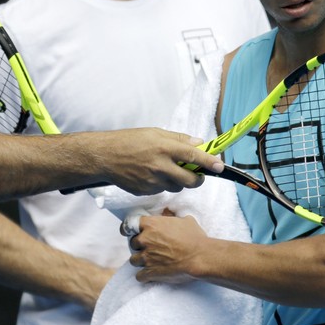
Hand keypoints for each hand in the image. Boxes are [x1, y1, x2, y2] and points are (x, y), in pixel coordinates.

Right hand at [91, 128, 221, 195]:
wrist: (105, 156)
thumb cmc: (129, 141)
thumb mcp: (154, 133)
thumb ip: (178, 139)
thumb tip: (198, 143)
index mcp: (164, 147)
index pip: (192, 156)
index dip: (208, 162)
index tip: (219, 166)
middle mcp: (160, 166)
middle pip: (189, 181)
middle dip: (198, 180)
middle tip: (197, 175)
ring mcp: (152, 181)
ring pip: (176, 187)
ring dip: (177, 182)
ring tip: (165, 170)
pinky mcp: (145, 191)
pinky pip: (161, 190)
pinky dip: (162, 184)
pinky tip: (150, 175)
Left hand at [128, 209, 208, 283]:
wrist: (200, 257)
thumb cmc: (195, 237)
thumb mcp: (184, 220)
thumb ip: (171, 216)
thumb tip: (167, 212)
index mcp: (151, 225)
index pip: (129, 224)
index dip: (128, 228)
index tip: (127, 231)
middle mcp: (145, 240)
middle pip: (133, 243)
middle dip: (140, 246)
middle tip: (150, 248)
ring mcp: (146, 257)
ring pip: (133, 260)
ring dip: (140, 261)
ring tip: (150, 262)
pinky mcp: (150, 272)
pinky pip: (139, 276)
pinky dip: (144, 276)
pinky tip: (150, 275)